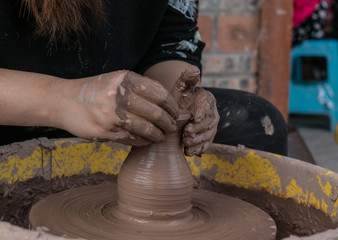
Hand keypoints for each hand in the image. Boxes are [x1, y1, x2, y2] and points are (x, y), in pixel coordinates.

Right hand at [55, 70, 177, 145]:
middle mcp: (119, 96)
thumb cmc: (95, 90)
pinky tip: (148, 140)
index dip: (172, 106)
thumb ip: (138, 87)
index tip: (176, 113)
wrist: (63, 101)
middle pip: (155, 113)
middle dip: (168, 123)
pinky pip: (133, 139)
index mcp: (124, 79)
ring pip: (146, 129)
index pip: (159, 94)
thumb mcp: (116, 79)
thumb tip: (166, 101)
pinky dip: (144, 141)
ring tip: (161, 136)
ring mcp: (111, 115)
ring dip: (158, 135)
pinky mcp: (105, 132)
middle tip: (172, 127)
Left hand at [178, 67, 219, 155]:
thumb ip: (187, 78)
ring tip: (186, 145)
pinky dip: (198, 150)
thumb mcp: (182, 87)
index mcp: (207, 100)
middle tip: (186, 135)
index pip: (207, 107)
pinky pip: (206, 145)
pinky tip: (190, 153)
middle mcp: (212, 114)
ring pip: (208, 136)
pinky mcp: (207, 138)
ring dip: (198, 142)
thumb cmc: (181, 97)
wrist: (181, 110)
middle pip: (209, 125)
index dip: (201, 113)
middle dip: (198, 131)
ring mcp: (211, 127)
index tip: (194, 118)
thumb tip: (193, 69)